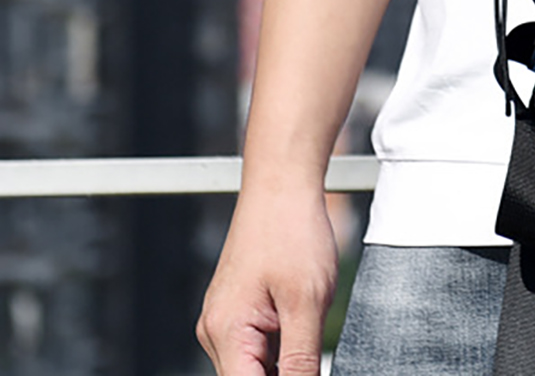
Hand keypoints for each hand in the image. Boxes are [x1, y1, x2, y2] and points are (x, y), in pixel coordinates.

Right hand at [196, 185, 337, 375]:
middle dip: (286, 373)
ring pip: (256, 367)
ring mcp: (225, 321)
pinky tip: (302, 318)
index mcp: (226, 332)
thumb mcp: (308, 301)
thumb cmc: (292, 230)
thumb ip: (302, 359)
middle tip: (311, 340)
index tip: (309, 371)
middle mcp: (216, 332)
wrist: (282, 185)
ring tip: (307, 320)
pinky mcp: (238, 311)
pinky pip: (259, 346)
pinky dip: (283, 343)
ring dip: (286, 359)